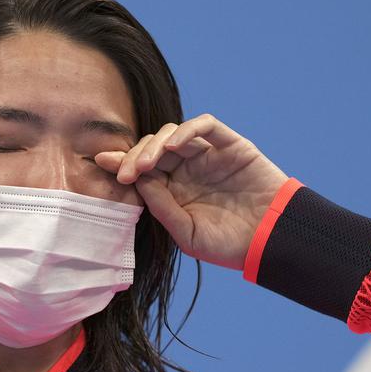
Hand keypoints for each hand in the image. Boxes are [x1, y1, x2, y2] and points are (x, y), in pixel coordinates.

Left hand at [95, 113, 288, 269]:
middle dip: (134, 156)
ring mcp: (208, 156)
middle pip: (152, 148)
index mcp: (174, 191)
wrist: (269, 241)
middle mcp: (188, 170)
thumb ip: (161, 207)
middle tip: (125, 172)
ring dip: (154, 144)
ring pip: (173, 134)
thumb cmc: (228, 245)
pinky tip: (173, 146)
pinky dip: (186, 130)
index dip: (121, 163)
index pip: (142, 169)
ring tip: (145, 164)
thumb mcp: (186, 232)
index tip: (100, 163)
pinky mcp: (230, 145)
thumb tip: (137, 180)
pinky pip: (205, 126)